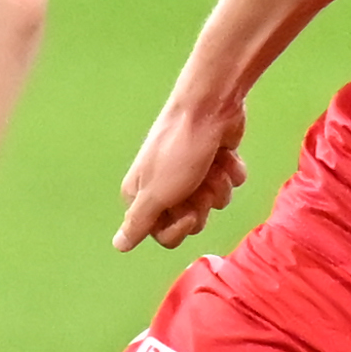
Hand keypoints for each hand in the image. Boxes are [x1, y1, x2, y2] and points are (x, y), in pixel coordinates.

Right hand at [113, 94, 249, 250]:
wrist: (210, 107)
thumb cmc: (179, 150)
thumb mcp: (156, 194)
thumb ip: (138, 223)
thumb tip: (119, 245)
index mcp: (144, 194)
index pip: (164, 236)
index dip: (180, 228)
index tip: (187, 211)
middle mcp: (166, 185)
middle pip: (192, 222)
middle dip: (202, 204)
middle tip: (199, 182)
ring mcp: (193, 172)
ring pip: (215, 202)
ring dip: (218, 184)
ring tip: (212, 163)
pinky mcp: (216, 161)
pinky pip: (231, 182)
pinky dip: (231, 169)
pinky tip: (224, 153)